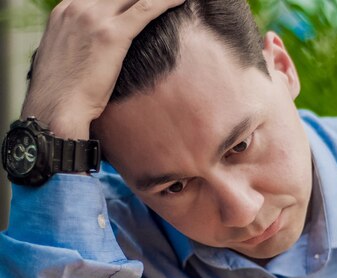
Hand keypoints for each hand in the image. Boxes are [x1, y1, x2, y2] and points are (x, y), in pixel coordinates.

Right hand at [21, 0, 184, 138]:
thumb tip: (95, 49)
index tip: (138, 3)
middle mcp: (78, 8)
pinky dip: (165, 2)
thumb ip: (80, 41)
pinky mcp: (112, 35)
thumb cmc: (63, 91)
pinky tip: (179, 1)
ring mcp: (94, 19)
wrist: (57, 108)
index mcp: (66, 10)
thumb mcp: (65, 55)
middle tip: (160, 2)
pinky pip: (145, 9)